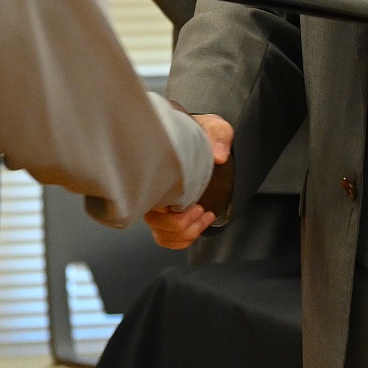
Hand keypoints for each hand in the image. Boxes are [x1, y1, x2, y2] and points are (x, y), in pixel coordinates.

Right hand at [146, 114, 232, 248]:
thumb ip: (218, 137)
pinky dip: (183, 239)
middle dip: (181, 224)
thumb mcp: (214, 128)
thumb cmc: (202, 134)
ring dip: (185, 233)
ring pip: (160, 234)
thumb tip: (219, 155)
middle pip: (154, 223)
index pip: (149, 200)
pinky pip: (166, 238)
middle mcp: (154, 190)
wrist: (202, 139)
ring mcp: (160, 204)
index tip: (192, 204)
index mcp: (158, 171)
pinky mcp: (169, 214)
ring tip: (202, 217)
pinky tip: (199, 224)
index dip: (170, 213)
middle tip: (200, 209)